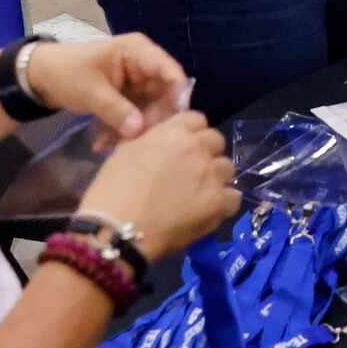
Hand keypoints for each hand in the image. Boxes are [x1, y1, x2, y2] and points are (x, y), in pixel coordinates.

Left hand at [22, 34, 193, 139]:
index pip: (170, 71)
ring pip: (150, 109)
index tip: (174, 124)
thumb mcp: (90, 91)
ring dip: (135, 129)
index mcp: (138, 52)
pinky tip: (104, 144)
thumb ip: (116, 110)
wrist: (40, 77)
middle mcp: (144, 65)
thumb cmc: (66, 72)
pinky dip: (122, 129)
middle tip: (136, 141)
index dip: (177, 96)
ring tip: (115, 146)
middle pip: (164, 94)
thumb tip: (139, 131)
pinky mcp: (129, 97)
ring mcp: (138, 82)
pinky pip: (135, 115)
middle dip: (152, 120)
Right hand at [75, 108, 237, 254]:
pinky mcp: (218, 203)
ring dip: (215, 177)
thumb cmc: (113, 190)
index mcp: (173, 132)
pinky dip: (223, 203)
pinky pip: (233, 197)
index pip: (197, 119)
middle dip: (206, 152)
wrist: (117, 228)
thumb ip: (150, 139)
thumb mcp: (125, 151)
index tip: (182, 147)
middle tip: (190, 171)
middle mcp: (197, 149)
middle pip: (216, 141)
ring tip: (199, 193)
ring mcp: (210, 176)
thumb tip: (161, 141)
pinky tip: (208, 210)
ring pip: (227, 168)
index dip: (191, 133)